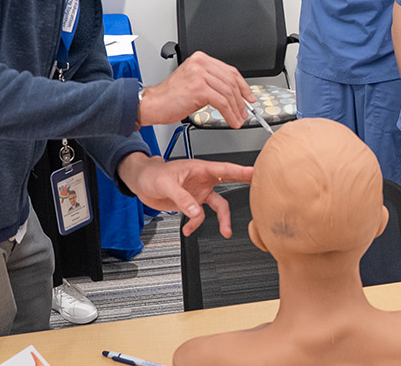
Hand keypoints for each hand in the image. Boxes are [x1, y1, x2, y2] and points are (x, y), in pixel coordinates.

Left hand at [117, 152, 252, 236]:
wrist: (141, 182)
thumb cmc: (152, 174)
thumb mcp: (167, 184)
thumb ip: (183, 198)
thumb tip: (196, 212)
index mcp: (200, 169)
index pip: (226, 170)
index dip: (243, 172)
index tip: (257, 173)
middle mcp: (203, 180)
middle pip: (229, 184)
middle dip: (244, 188)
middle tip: (260, 191)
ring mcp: (199, 192)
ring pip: (218, 206)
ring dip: (222, 219)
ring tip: (225, 231)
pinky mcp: (192, 203)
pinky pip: (200, 216)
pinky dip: (195, 224)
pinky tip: (187, 229)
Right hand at [140, 51, 253, 128]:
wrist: (153, 104)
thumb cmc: (170, 96)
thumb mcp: (193, 82)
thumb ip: (211, 82)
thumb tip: (231, 94)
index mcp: (200, 59)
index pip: (229, 70)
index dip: (242, 85)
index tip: (248, 96)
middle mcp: (201, 63)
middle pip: (231, 81)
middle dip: (241, 99)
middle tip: (245, 112)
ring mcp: (200, 75)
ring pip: (228, 92)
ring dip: (236, 109)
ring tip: (238, 119)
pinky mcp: (199, 89)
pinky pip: (222, 102)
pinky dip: (230, 114)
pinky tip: (231, 120)